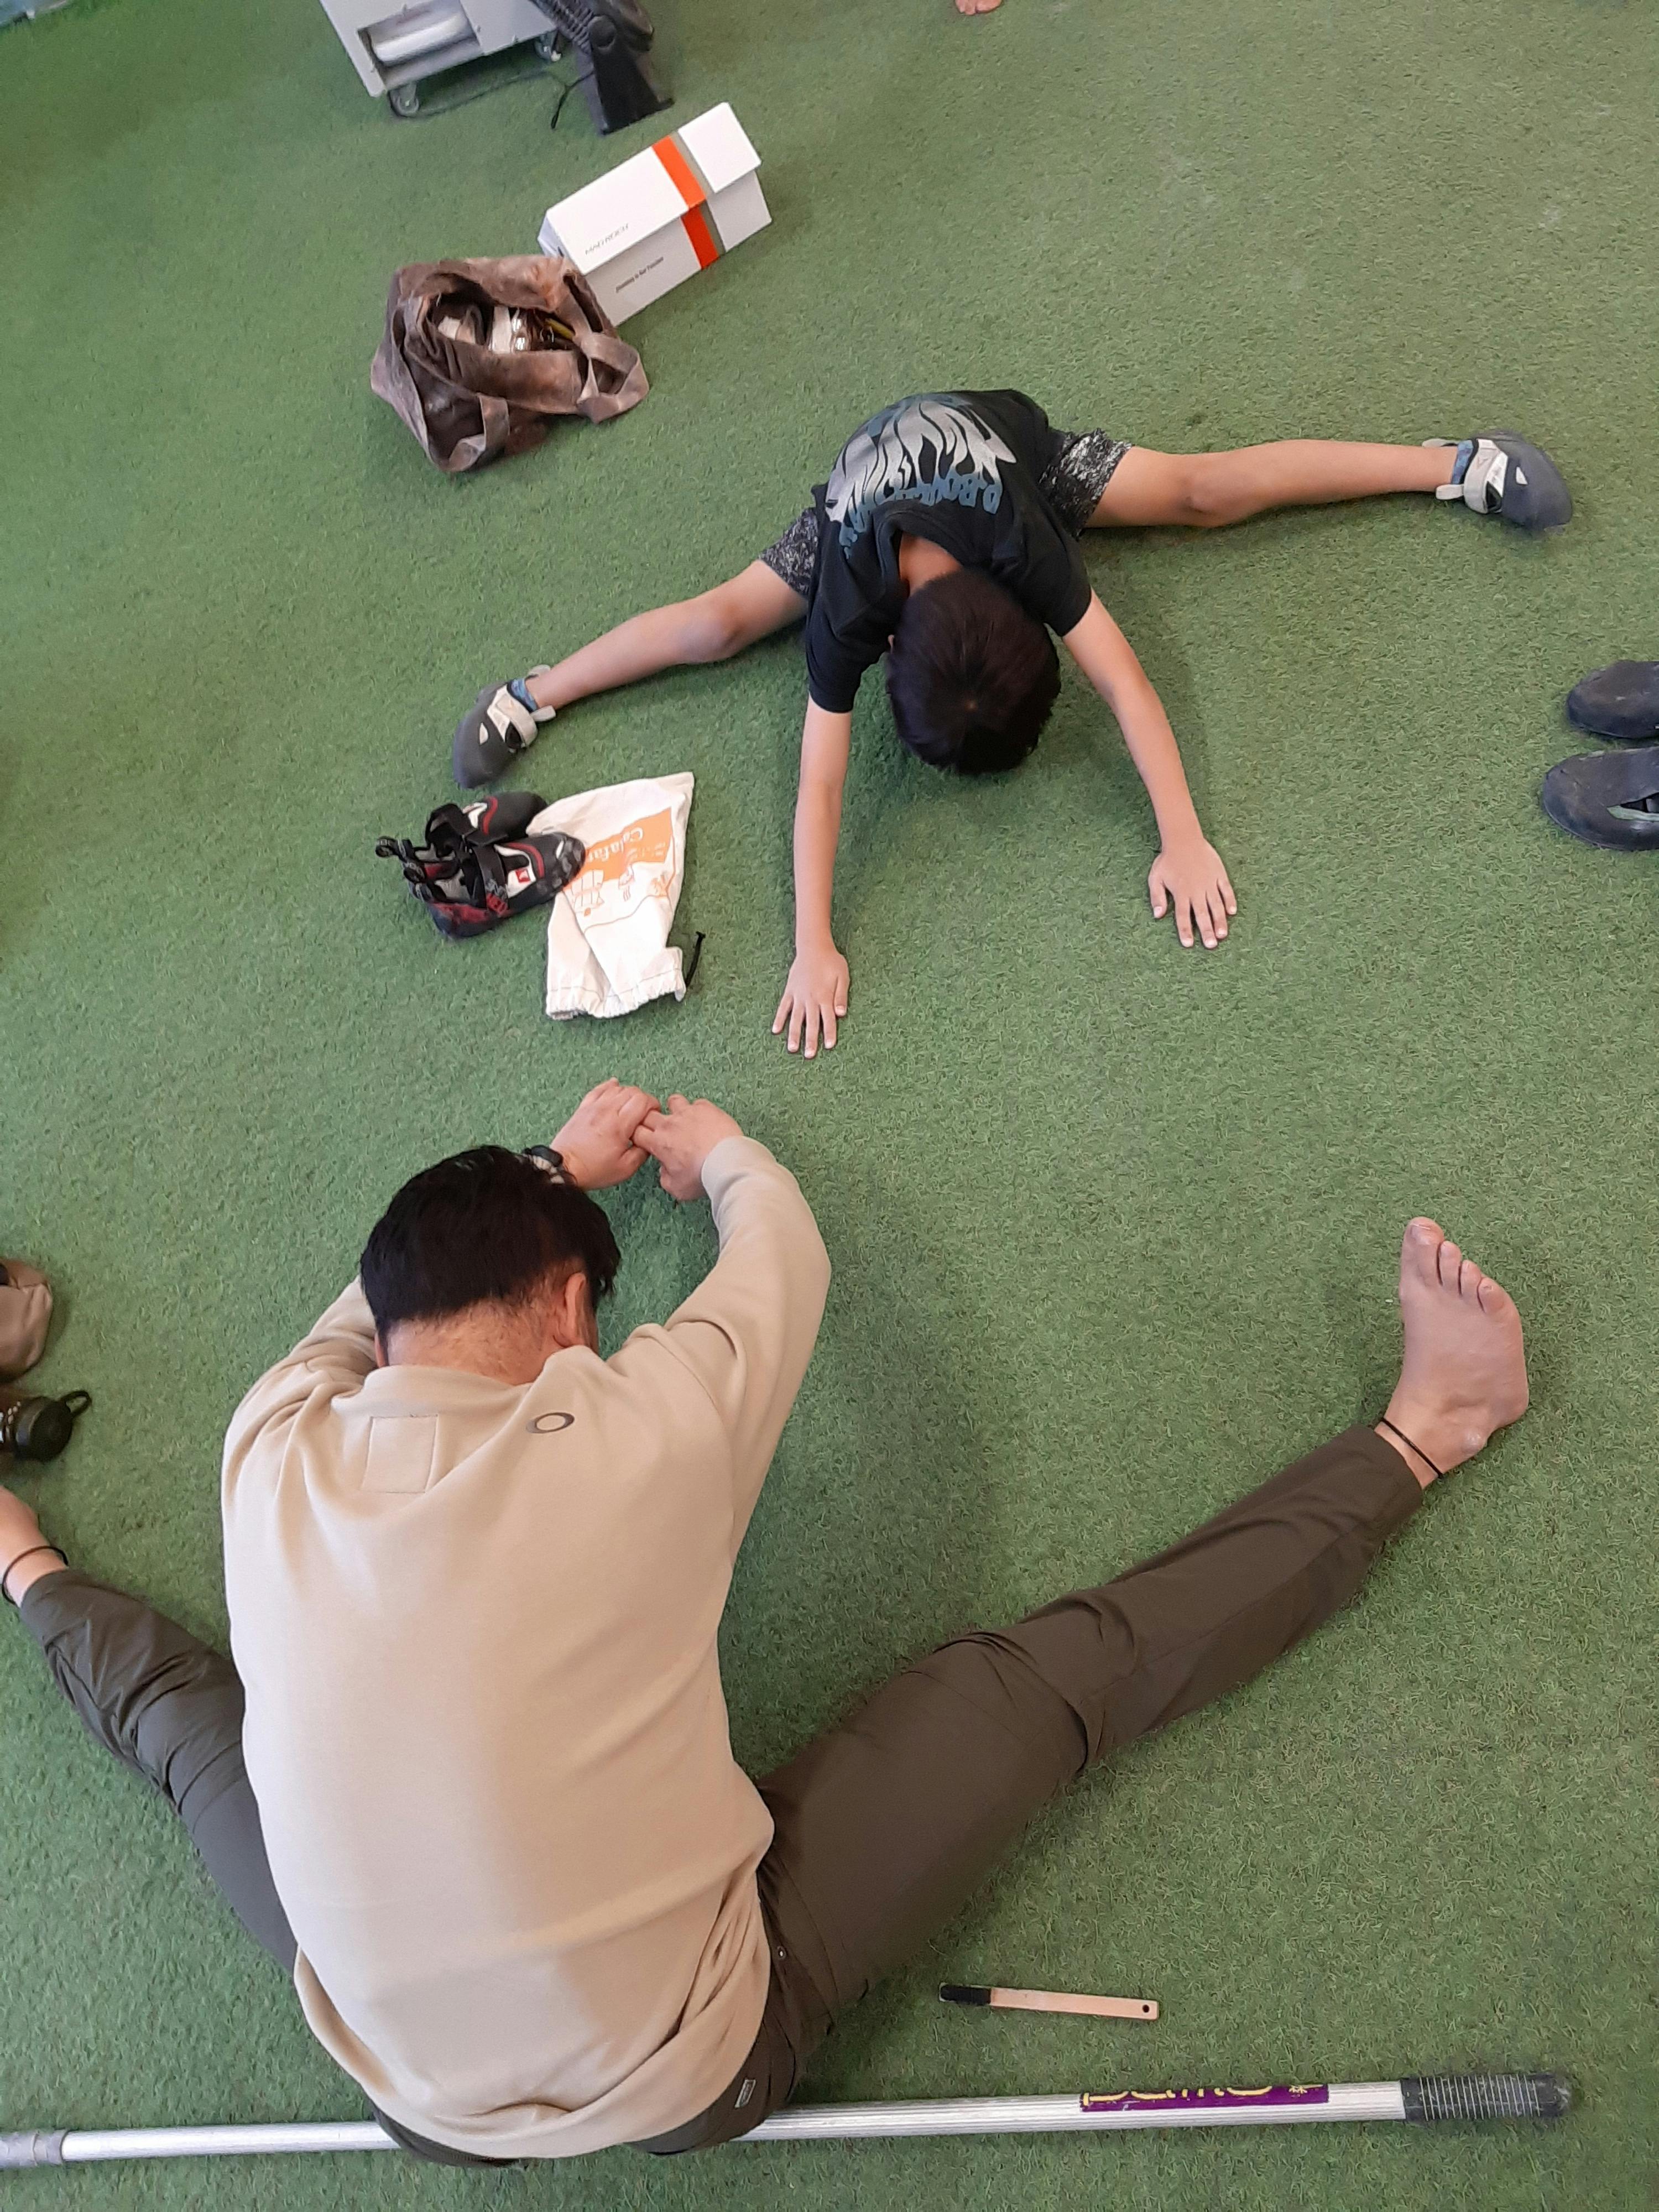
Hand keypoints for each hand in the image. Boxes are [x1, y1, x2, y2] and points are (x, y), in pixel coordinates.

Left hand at [550, 1077, 660, 1189]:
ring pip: (616, 1088)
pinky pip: (598, 1089)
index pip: (642, 1100)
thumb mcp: (626, 1168)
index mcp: (619, 1125)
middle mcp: (606, 1110)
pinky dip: (609, 1086)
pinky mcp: (583, 1108)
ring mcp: (593, 1107)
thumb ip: (642, 1151)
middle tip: (644, 1114)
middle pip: (632, 1091)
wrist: (564, 1168)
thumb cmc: (593, 1170)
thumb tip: (648, 1138)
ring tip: (630, 1107)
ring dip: (628, 1094)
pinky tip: (614, 1086)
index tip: (653, 1116)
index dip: (653, 1105)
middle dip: (643, 1099)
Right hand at [634, 1095, 744, 1201]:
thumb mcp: (677, 1188)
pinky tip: (705, 1119)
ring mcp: (687, 1112)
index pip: (636, 1132)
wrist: (726, 1161)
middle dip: (651, 1120)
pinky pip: (697, 1103)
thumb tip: (665, 1170)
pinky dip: (699, 1110)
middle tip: (660, 1128)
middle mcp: (669, 1124)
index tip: (645, 1139)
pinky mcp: (706, 1108)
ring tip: (683, 1119)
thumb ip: (665, 1177)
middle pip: (649, 1114)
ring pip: (672, 1101)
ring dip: (674, 1109)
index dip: (638, 1135)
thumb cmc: (702, 1175)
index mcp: (658, 1142)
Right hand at [772, 943, 849, 1057]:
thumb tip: (841, 1014)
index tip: (829, 1046)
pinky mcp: (789, 991)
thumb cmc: (832, 961)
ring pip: (795, 1018)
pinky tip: (775, 1031)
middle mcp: (811, 998)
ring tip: (792, 1049)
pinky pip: (783, 1007)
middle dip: (811, 1040)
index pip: (829, 1019)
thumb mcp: (842, 976)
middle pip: (811, 1023)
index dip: (829, 1033)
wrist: (813, 946)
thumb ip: (841, 996)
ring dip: (793, 1034)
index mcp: (825, 996)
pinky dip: (779, 1019)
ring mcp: (798, 996)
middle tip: (809, 1056)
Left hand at [1148, 837, 1236, 948]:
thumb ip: (1157, 897)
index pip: (1183, 916)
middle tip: (1211, 945)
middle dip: (1206, 931)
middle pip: (1202, 914)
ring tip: (1223, 934)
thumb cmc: (1167, 860)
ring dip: (1219, 920)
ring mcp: (1209, 882)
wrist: (1183, 839)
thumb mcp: (1155, 878)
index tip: (1189, 945)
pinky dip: (1229, 900)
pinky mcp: (1219, 874)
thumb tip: (1158, 916)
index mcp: (1181, 893)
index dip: (1186, 931)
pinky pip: (1226, 889)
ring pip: (1216, 905)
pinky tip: (1232, 912)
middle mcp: (1196, 890)